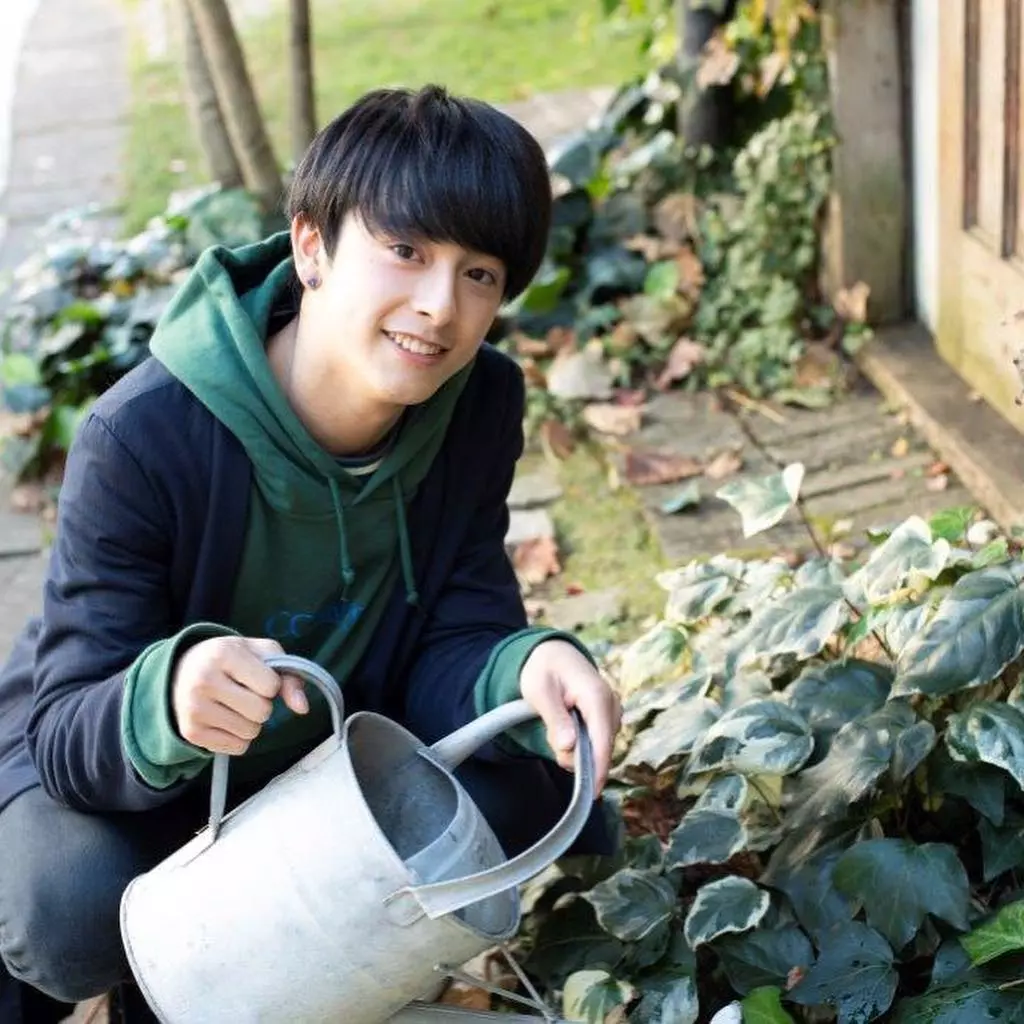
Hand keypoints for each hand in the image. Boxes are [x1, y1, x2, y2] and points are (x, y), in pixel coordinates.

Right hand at [171, 636, 307, 754]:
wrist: (182, 670)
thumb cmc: (232, 659)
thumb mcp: (262, 654)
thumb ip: (290, 676)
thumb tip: (303, 708)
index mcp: (224, 654)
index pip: (271, 685)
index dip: (272, 683)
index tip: (257, 676)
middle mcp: (204, 681)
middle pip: (262, 712)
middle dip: (262, 705)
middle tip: (245, 692)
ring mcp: (194, 709)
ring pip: (250, 732)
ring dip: (251, 722)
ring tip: (234, 704)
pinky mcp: (191, 732)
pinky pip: (237, 748)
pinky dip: (239, 737)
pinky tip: (224, 719)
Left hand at [518, 639, 621, 795]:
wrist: (552, 652)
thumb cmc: (543, 669)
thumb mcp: (539, 691)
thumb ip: (555, 719)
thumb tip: (569, 747)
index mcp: (596, 696)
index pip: (602, 740)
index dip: (597, 769)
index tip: (591, 793)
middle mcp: (611, 704)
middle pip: (602, 747)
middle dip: (579, 758)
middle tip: (552, 742)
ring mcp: (612, 710)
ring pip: (600, 746)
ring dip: (579, 750)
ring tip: (556, 729)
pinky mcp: (607, 716)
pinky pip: (598, 739)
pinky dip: (583, 744)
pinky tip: (567, 732)